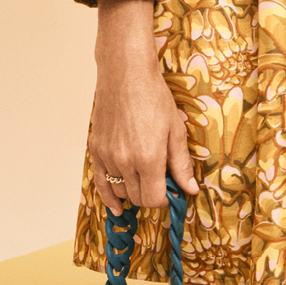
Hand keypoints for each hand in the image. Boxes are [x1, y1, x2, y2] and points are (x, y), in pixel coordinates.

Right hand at [87, 0, 194, 215]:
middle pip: (137, 197)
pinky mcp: (95, 149)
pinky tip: (116, 207)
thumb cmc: (154, 98)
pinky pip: (100, 182)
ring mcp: (107, 156)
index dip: (165, 200)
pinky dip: (108, 196)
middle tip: (163, 184)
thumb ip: (181, 164)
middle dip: (152, 196)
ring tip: (146, 181)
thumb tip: (190, 190)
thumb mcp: (176, 131)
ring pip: (120, 191)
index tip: (173, 193)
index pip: (153, 199)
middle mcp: (124, 161)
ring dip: (134, 192)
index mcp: (148, 158)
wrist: (125, 76)